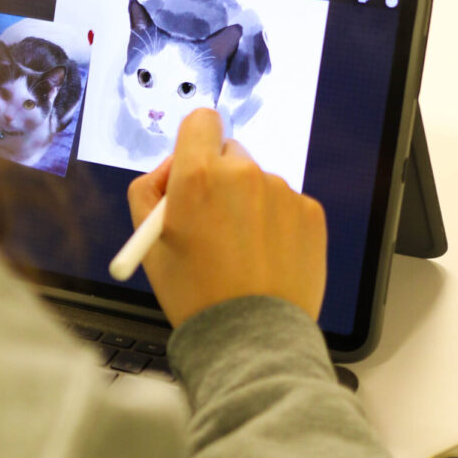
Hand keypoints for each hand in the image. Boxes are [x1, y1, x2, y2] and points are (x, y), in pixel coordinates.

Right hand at [127, 108, 326, 327]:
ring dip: (246, 202)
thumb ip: (148, 192)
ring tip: (239, 250)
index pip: (201, 120)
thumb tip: (169, 169)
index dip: (193, 140)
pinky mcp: (309, 211)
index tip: (193, 164)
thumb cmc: (195, 294)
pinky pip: (284, 203)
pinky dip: (274, 222)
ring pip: (256, 181)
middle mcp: (242, 173)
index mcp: (198, 176)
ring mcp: (280, 191)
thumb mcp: (148, 243)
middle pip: (228, 151)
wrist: (251, 336)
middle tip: (210, 218)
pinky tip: (264, 256)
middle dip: (217, 176)